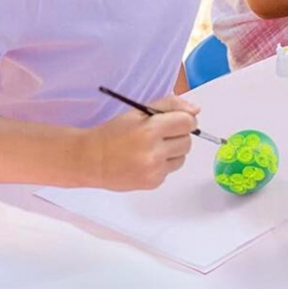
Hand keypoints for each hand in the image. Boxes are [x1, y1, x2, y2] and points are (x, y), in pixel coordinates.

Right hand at [86, 95, 200, 191]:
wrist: (91, 160)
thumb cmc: (114, 132)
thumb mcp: (138, 111)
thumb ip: (169, 105)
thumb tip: (196, 110)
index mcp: (150, 129)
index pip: (187, 122)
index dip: (184, 119)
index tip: (176, 120)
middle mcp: (154, 152)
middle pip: (187, 141)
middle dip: (178, 135)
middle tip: (161, 133)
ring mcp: (154, 170)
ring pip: (182, 157)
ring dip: (173, 150)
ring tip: (153, 148)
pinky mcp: (153, 183)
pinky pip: (170, 170)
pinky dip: (163, 164)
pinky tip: (145, 160)